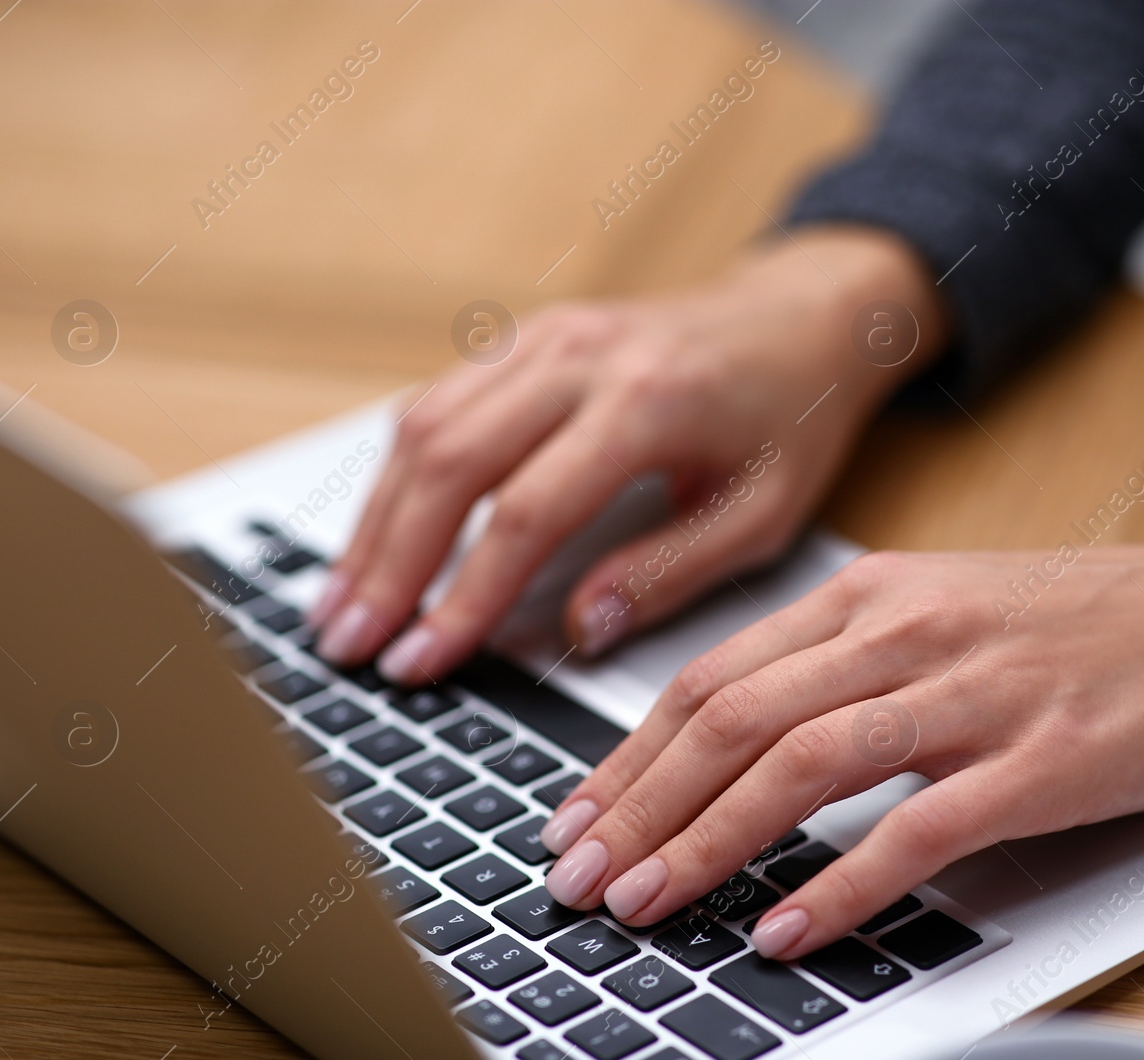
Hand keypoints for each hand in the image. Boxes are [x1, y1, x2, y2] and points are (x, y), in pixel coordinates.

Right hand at [308, 227, 942, 680]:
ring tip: (342, 603)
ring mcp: (545, 335)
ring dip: (375, 520)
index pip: (524, 512)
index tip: (421, 660)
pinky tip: (379, 533)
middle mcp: (581, 356)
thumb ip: (668, 571)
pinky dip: (398, 472)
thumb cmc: (793, 417)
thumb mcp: (763, 513)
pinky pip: (439, 399)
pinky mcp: (527, 335)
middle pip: (448, 462)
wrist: (802, 314)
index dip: (463, 597)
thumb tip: (575, 630)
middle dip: (389, 564)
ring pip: (425, 425)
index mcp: (646, 403)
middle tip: (349, 644)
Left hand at [537, 529, 1143, 957]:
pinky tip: (787, 929)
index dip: (629, 755)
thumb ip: (841, 666)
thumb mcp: (942, 612)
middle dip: (640, 806)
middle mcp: (905, 630)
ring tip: (647, 904)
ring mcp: (973, 692)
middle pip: (734, 718)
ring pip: (802, 764)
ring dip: (708, 841)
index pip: (713, 676)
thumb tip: (735, 745)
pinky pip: (917, 828)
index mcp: (870, 594)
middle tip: (581, 876)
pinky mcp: (1041, 759)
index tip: (577, 817)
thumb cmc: (1085, 625)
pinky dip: (842, 884)